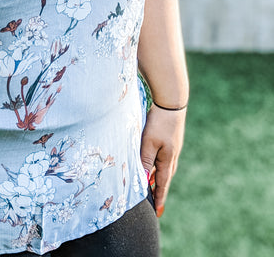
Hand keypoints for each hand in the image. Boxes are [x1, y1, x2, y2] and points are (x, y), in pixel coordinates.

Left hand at [140, 103, 186, 217]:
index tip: (158, 212)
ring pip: (164, 167)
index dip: (159, 197)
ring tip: (151, 185)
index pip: (162, 184)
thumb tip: (144, 180)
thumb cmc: (159, 123)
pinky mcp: (170, 139)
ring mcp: (173, 147)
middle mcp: (172, 156)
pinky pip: (163, 157)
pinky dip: (158, 165)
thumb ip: (145, 161)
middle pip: (165, 177)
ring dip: (158, 177)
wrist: (172, 102)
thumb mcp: (149, 143)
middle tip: (154, 202)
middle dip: (159, 189)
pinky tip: (153, 162)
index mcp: (168, 159)